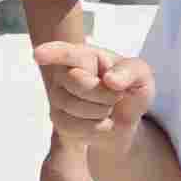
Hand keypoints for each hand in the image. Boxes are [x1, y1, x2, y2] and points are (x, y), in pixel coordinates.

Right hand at [30, 39, 153, 138]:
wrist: (125, 120)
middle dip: (104, 94)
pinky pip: (73, 127)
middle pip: (77, 82)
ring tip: (107, 107)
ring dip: (101, 112)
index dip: (52, 52)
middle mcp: (66, 72)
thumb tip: (110, 79)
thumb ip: (131, 72)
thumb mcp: (142, 76)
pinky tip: (100, 122)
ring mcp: (58, 96)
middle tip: (116, 95)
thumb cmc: (131, 89)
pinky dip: (95, 128)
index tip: (38, 54)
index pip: (66, 52)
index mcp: (85, 55)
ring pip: (74, 107)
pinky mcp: (58, 119)